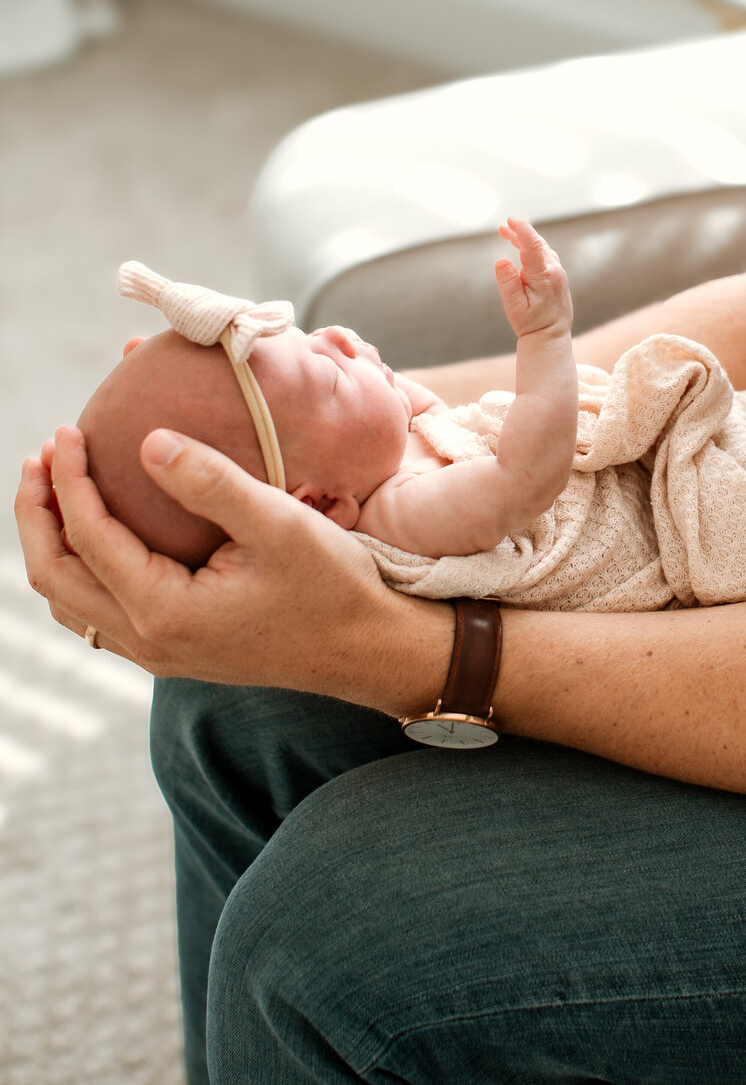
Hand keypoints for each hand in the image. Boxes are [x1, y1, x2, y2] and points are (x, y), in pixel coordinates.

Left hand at [15, 426, 451, 707]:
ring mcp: (159, 653)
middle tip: (41, 456)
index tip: (68, 430)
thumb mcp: (278, 523)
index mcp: (165, 611)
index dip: (68, 481)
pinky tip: (103, 531)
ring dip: (53, 542)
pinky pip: (100, 612)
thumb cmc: (332, 585)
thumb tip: (147, 440)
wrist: (368, 650)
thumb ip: (210, 482)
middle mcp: (149, 642)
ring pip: (71, 602)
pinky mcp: (175, 650)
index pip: (88, 538)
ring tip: (57, 487)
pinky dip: (82, 567)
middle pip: (55, 577)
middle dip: (38, 513)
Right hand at [495, 217, 572, 339]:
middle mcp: (554, 270)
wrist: (552, 335)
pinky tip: (522, 247)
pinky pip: (544, 255)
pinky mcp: (558, 275)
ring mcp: (558, 272)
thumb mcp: (514, 307)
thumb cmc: (531, 322)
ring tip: (507, 231)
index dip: (521, 230)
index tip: (510, 221)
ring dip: (524, 238)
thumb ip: (508, 283)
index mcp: (543, 275)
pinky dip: (532, 247)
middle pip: (536, 242)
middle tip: (504, 224)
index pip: (532, 245)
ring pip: (541, 248)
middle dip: (520, 231)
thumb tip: (501, 260)